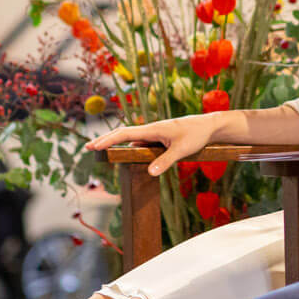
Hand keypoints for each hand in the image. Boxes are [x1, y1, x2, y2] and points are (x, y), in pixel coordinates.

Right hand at [85, 113, 223, 175]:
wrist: (210, 126)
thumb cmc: (197, 135)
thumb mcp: (182, 150)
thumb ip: (166, 161)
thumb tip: (150, 173)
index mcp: (153, 129)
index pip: (125, 134)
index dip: (108, 140)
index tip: (93, 146)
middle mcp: (152, 130)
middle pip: (124, 133)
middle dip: (106, 140)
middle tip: (89, 147)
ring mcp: (156, 133)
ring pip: (132, 138)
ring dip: (117, 142)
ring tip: (102, 149)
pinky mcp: (161, 137)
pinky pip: (142, 142)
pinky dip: (130, 145)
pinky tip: (126, 151)